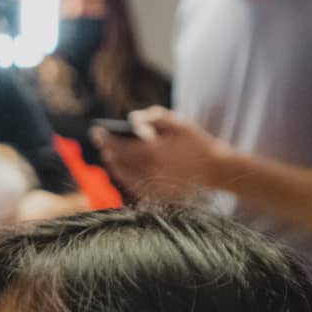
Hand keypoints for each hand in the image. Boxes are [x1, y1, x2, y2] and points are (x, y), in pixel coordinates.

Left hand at [93, 107, 222, 200]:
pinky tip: (122, 168)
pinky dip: (124, 175)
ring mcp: (149, 185)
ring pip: (121, 174)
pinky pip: (131, 185)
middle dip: (106, 148)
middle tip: (101, 139)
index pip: (116, 145)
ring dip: (113, 162)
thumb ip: (154, 116)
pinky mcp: (154, 195)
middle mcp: (146, 171)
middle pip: (116, 160)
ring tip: (109, 152)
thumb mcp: (179, 123)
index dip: (103, 136)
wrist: (216, 170)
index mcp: (150, 152)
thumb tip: (131, 117)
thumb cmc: (198, 143)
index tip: (96, 129)